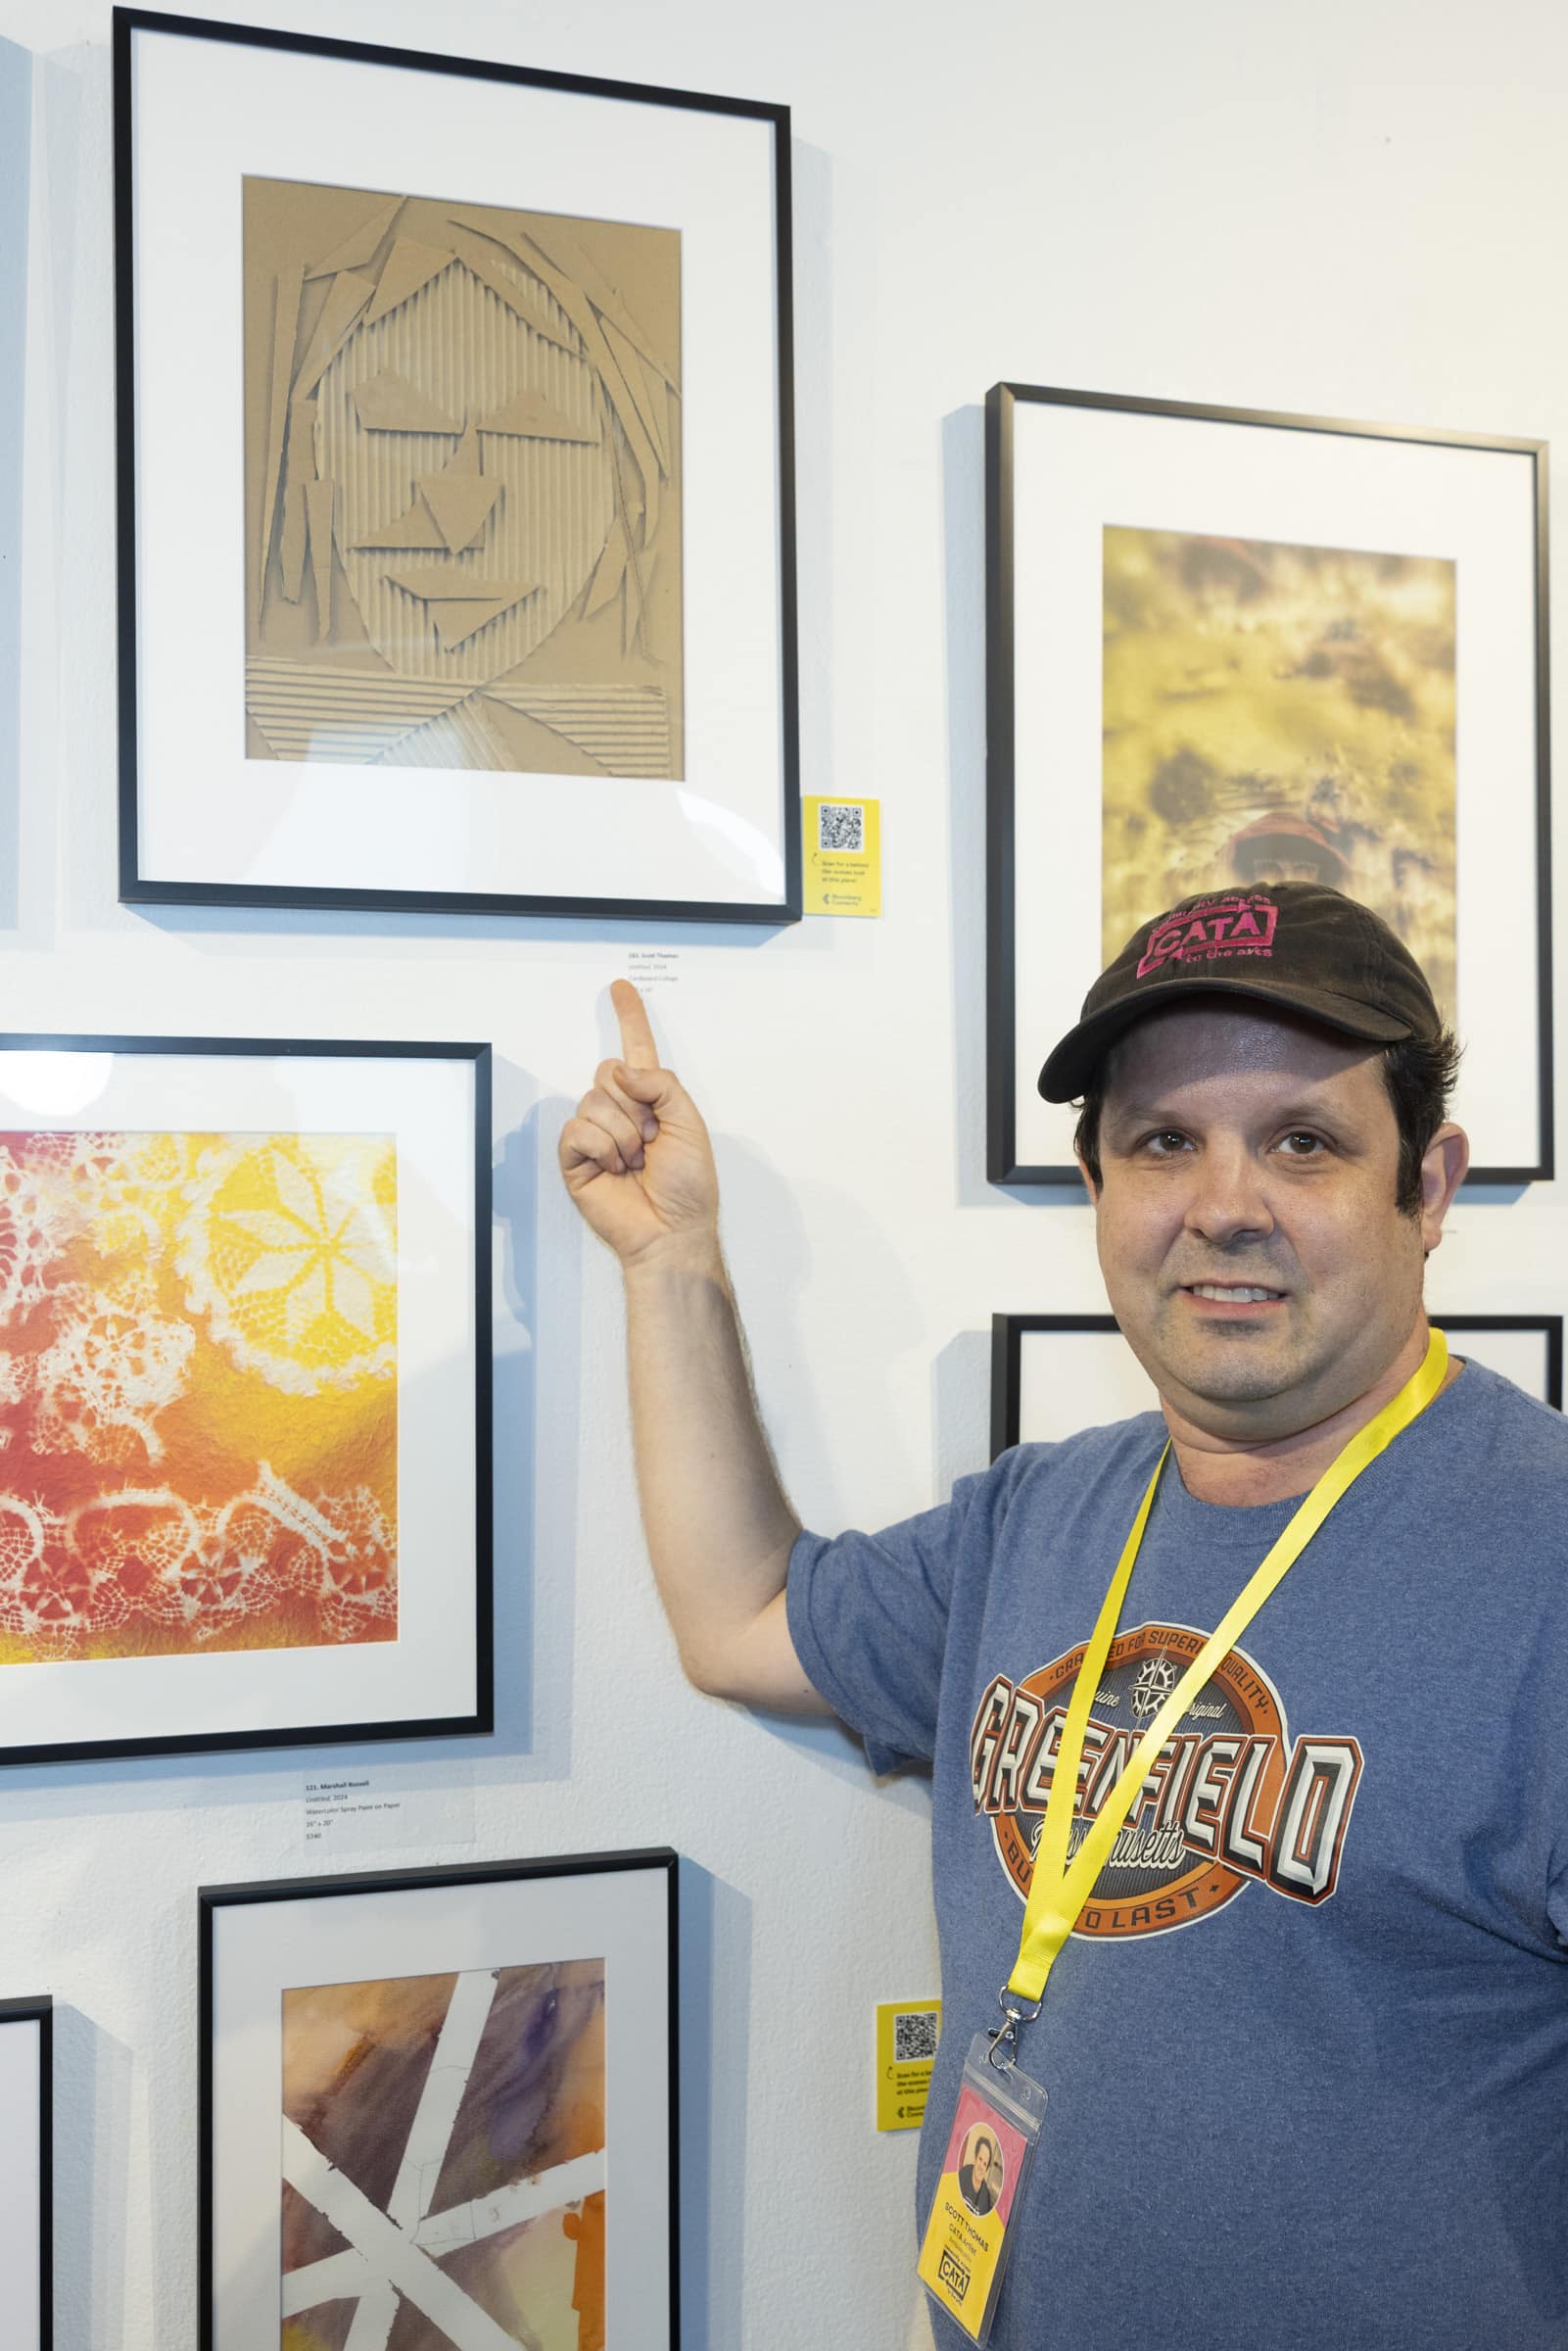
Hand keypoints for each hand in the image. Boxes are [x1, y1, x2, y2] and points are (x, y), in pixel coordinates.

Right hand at [559, 981, 720, 1267]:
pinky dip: (601, 1147)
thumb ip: (662, 1084)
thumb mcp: (690, 1123)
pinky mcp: (576, 1158)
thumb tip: (621, 1068)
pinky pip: (578, 1129)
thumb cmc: (688, 1186)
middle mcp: (621, 1112)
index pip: (638, 1049)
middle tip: (651, 1140)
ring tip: (636, 1162)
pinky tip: (614, 1169)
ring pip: (592, 1101)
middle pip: (607, 1071)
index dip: (630, 1017)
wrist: (671, 1231)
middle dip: (634, 1105)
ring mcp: (597, 1134)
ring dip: (622, 1133)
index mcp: (652, 1100)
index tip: (621, 987)